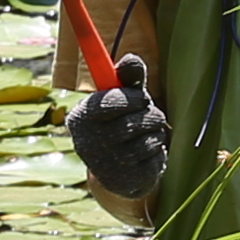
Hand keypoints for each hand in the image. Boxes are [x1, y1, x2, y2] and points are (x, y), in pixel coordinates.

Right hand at [66, 53, 170, 198]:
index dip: (134, 98)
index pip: (112, 101)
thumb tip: (131, 58)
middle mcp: (88, 143)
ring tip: (149, 134)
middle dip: (151, 115)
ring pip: (149, 139)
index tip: (143, 98)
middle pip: (135, 121)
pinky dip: (159, 153)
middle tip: (151, 116)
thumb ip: (128, 78)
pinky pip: (156, 159)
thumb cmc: (121, 123)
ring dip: (157, 134)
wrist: (118, 171)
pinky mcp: (126, 181)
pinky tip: (149, 154)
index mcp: (81, 117)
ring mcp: (106, 165)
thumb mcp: (123, 98)